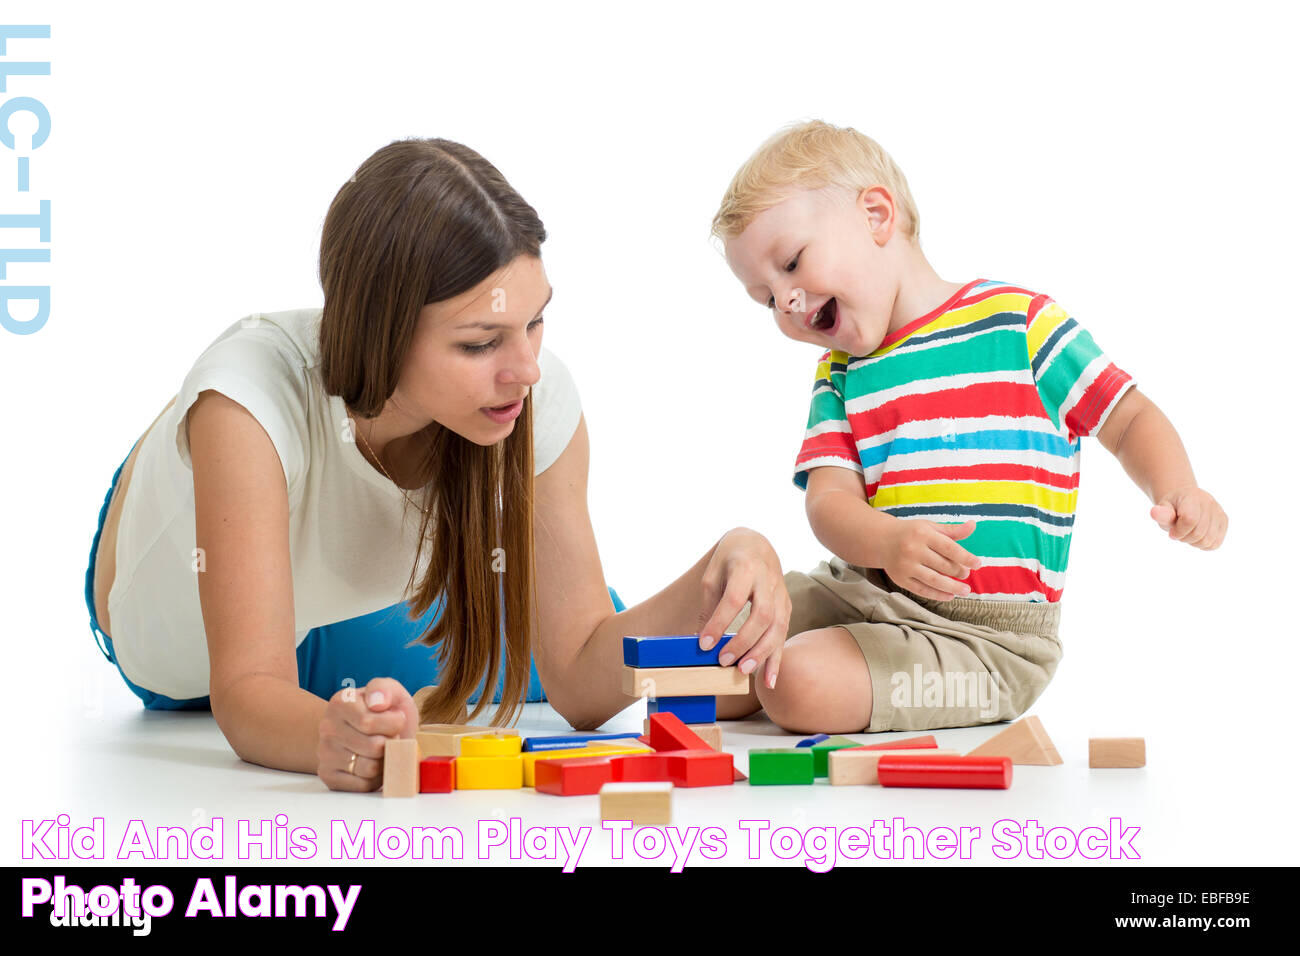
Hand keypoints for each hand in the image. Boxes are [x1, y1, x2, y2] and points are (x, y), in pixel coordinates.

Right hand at [317, 678, 417, 791]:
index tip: (396, 719)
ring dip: (385, 761)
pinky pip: (362, 785)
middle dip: (391, 743)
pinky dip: (375, 778)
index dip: (393, 724)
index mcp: (340, 703)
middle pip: (373, 747)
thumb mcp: (391, 691)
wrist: (370, 731)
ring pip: (369, 769)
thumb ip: (384, 689)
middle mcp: (327, 728)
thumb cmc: (384, 712)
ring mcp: (325, 754)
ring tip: (383, 750)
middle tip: (390, 736)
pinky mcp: (329, 776)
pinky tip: (374, 763)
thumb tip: (377, 702)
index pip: (369, 723)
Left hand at [697, 527, 791, 690]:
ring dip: (761, 653)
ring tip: (743, 671)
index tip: (704, 644)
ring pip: (777, 627)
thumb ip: (709, 606)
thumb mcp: (712, 575)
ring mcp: (781, 594)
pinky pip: (783, 635)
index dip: (720, 623)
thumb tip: (701, 642)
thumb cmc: (729, 561)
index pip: (734, 599)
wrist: (756, 545)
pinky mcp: (787, 607)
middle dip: (743, 641)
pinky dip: (776, 659)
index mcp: (745, 567)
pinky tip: (768, 681)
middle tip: (723, 661)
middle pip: (762, 615)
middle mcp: (768, 581)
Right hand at [882, 518, 981, 600]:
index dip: (966, 557)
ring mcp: (906, 566)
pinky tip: (949, 596)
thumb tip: (973, 525)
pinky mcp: (900, 579)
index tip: (978, 564)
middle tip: (966, 575)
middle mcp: (913, 549)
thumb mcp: (930, 527)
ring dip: (952, 587)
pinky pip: (922, 590)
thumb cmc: (911, 533)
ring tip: (965, 590)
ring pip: (934, 580)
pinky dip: (937, 595)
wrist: (881, 540)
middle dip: (958, 571)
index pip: (949, 548)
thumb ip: (952, 530)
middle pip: (943, 565)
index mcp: (923, 534)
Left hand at [1150, 486, 1227, 549]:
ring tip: (1188, 533)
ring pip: (1208, 540)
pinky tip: (1197, 536)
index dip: (1179, 531)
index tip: (1171, 532)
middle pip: (1199, 533)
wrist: (1185, 500)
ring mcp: (1219, 512)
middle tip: (1178, 533)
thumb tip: (1154, 512)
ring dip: (1194, 542)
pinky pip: (1215, 543)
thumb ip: (1161, 513)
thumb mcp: (1163, 508)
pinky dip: (1203, 545)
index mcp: (1193, 497)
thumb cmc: (1172, 507)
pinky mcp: (1224, 521)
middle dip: (1185, 538)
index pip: (1190, 520)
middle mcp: (1209, 502)